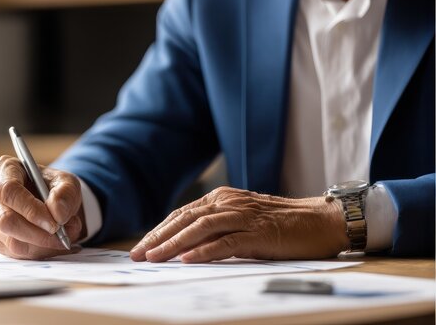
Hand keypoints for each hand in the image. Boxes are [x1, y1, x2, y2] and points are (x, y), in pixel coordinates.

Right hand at [0, 155, 84, 259]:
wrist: (49, 200)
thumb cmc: (52, 186)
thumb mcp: (66, 181)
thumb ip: (65, 193)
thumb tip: (58, 213)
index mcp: (2, 169)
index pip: (8, 191)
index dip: (30, 209)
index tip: (54, 223)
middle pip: (5, 220)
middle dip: (38, 233)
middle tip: (62, 234)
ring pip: (12, 241)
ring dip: (44, 244)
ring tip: (65, 235)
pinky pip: (17, 253)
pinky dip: (42, 252)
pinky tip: (56, 243)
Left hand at [130, 186, 349, 262]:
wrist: (320, 221)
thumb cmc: (280, 226)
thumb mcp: (242, 223)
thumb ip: (217, 229)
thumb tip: (186, 247)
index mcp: (222, 198)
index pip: (182, 214)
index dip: (159, 231)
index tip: (140, 246)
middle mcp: (228, 203)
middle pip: (185, 219)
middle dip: (158, 237)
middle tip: (137, 254)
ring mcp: (243, 216)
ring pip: (200, 228)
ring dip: (174, 243)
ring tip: (154, 257)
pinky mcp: (258, 233)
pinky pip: (226, 242)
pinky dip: (205, 251)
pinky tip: (188, 259)